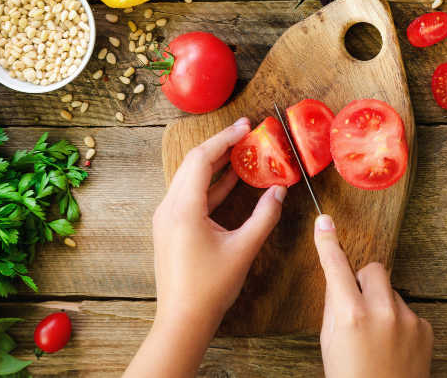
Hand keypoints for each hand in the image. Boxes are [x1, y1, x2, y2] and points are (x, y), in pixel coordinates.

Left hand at [124, 118, 286, 377]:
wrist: (182, 320)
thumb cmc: (210, 287)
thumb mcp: (244, 249)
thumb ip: (264, 216)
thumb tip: (279, 190)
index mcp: (183, 208)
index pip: (202, 159)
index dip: (224, 139)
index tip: (245, 126)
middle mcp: (169, 207)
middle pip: (193, 164)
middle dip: (220, 146)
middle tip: (245, 134)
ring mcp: (166, 218)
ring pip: (189, 178)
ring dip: (215, 164)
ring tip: (241, 152)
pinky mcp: (170, 228)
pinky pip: (189, 195)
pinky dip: (209, 185)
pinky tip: (230, 181)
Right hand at [314, 214, 432, 377]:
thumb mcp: (330, 343)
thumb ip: (334, 307)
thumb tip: (338, 280)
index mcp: (351, 315)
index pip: (336, 267)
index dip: (328, 242)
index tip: (324, 222)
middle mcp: (381, 312)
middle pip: (373, 269)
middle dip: (363, 281)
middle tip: (357, 306)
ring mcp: (407, 320)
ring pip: (390, 292)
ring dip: (382, 305)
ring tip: (376, 338)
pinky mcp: (425, 328)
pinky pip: (408, 311)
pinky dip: (399, 323)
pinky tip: (393, 346)